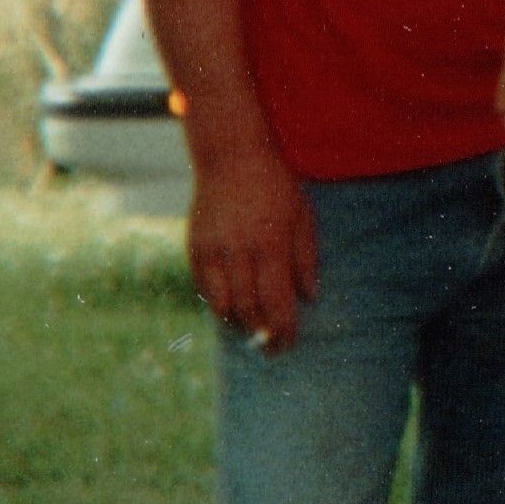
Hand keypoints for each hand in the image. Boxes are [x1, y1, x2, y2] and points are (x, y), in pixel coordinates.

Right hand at [187, 142, 317, 352]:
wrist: (232, 157)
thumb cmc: (276, 185)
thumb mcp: (303, 216)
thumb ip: (306, 258)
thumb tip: (310, 297)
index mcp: (272, 244)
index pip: (278, 301)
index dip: (284, 329)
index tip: (288, 344)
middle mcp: (240, 251)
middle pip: (250, 309)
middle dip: (262, 333)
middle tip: (271, 346)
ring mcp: (214, 250)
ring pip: (225, 304)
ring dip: (240, 322)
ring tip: (253, 329)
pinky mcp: (195, 248)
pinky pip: (205, 289)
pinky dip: (218, 304)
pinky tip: (231, 307)